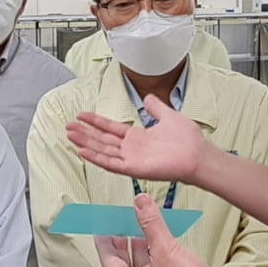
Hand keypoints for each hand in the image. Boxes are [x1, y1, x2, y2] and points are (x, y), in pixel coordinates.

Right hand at [66, 94, 207, 183]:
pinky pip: (111, 163)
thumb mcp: (168, 116)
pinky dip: (97, 157)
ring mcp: (131, 159)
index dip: (95, 122)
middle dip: (85, 133)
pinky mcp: (134, 169)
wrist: (198, 155)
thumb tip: (148, 97)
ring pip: (102, 151)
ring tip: (70, 135)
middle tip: (68, 126)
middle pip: (102, 140)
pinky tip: (83, 151)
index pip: (110, 128)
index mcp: (138, 137)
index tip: (81, 115)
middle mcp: (131, 149)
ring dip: (86, 143)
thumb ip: (156, 108)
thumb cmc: (188, 140)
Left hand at [97, 194, 229, 266]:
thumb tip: (139, 203)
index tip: (101, 228)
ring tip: (141, 230)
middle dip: (122, 243)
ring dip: (139, 249)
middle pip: (123, 264)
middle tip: (120, 225)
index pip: (108, 259)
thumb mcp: (167, 250)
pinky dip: (153, 259)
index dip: (105, 240)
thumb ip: (151, 224)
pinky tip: (162, 247)